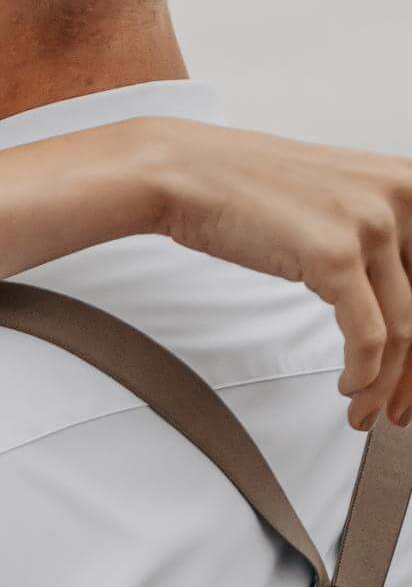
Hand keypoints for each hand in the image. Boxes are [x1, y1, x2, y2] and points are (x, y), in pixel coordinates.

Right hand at [148, 122, 411, 429]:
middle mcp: (402, 196)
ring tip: (365, 411)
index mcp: (409, 182)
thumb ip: (376, 239)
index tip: (411, 376)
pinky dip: (364, 374)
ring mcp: (371, 225)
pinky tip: (350, 388)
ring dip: (385, 384)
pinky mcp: (337, 255)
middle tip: (400, 408)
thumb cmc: (254, 194)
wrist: (195, 175)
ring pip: (404, 329)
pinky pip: (368, 336)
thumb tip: (392, 294)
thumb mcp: (337, 204)